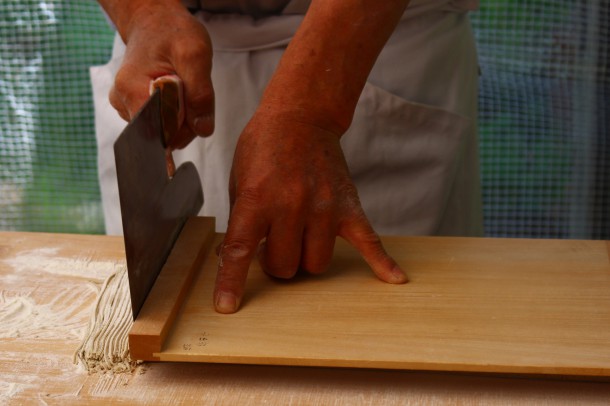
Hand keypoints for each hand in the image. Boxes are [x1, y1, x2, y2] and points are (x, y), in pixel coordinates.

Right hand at [108, 3, 214, 148]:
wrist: (156, 21)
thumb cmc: (172, 32)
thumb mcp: (195, 55)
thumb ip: (200, 94)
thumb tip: (202, 129)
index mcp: (132, 90)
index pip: (159, 133)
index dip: (182, 128)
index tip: (193, 109)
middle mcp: (123, 101)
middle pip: (160, 135)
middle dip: (185, 122)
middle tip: (192, 94)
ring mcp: (126, 104)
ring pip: (162, 131)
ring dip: (181, 118)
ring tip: (183, 89)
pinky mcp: (134, 105)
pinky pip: (159, 123)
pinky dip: (174, 114)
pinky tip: (176, 94)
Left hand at [214, 108, 407, 313]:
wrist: (302, 118)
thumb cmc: (264, 147)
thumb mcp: (239, 180)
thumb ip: (239, 221)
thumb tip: (230, 259)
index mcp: (258, 198)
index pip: (241, 250)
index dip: (232, 283)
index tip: (228, 307)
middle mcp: (292, 206)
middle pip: (285, 266)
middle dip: (275, 264)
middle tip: (272, 245)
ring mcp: (324, 208)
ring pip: (316, 264)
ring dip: (305, 260)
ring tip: (299, 240)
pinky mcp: (349, 207)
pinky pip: (368, 241)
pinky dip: (382, 262)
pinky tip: (396, 278)